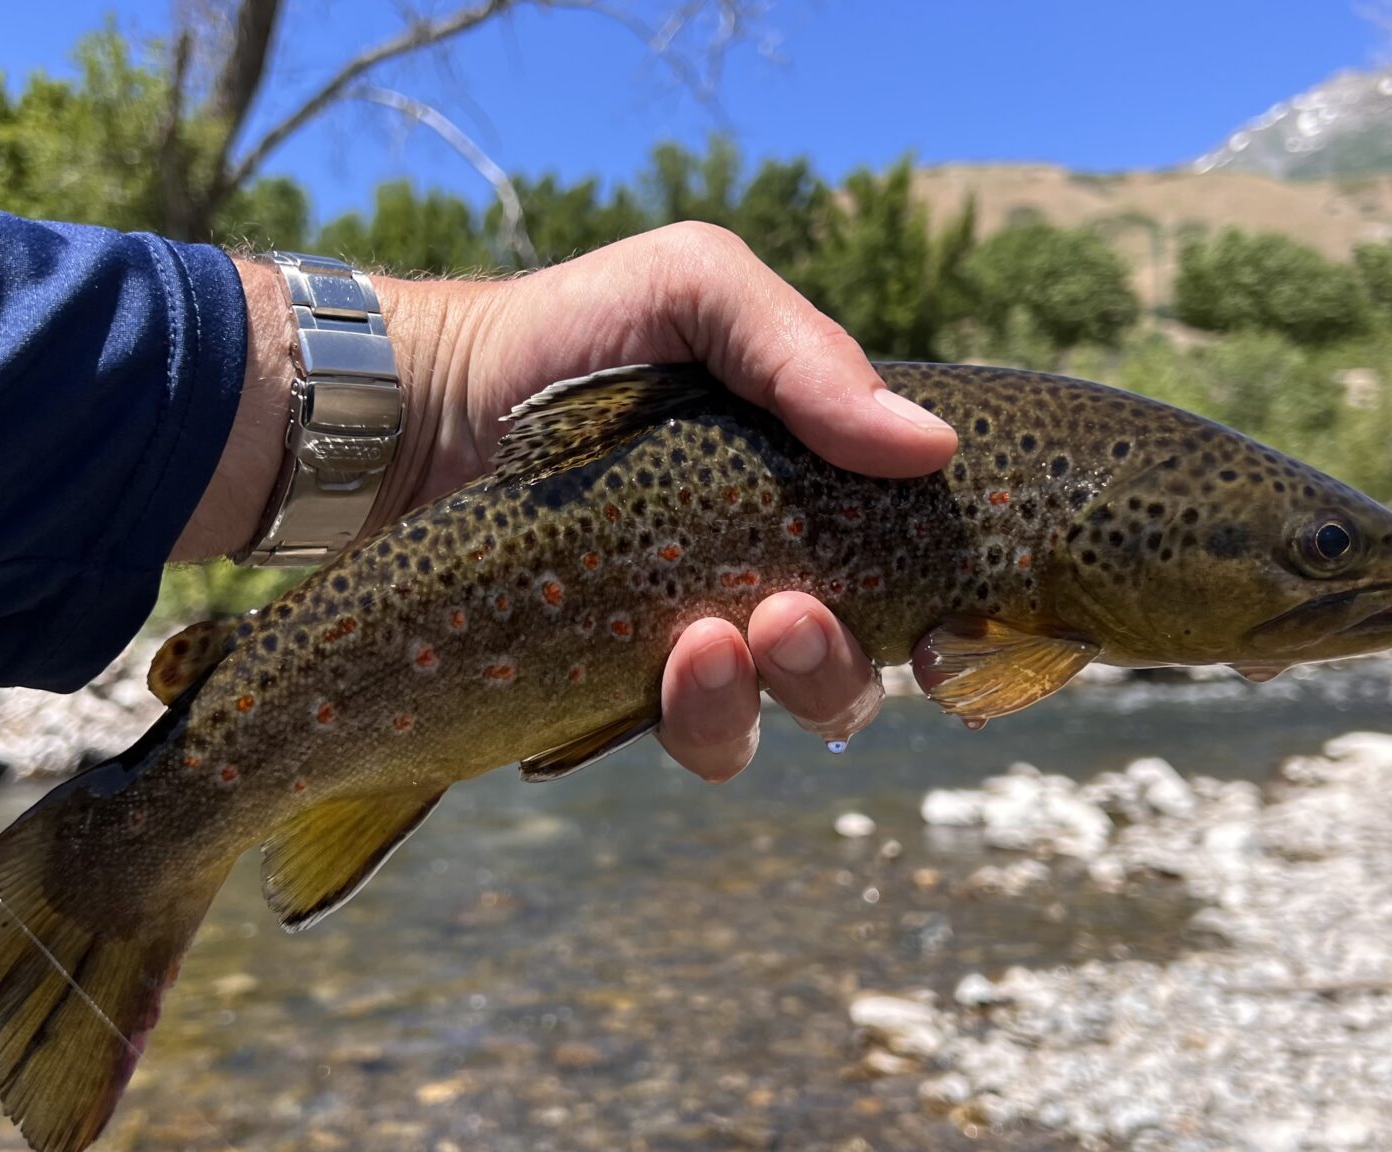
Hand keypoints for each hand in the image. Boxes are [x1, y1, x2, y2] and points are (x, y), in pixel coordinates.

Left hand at [375, 224, 958, 782]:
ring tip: (726, 637)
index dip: (967, 615)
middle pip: (873, 657)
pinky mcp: (631, 686)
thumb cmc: (570, 334)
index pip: (925, 560)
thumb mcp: (693, 289)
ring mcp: (707, 634)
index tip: (954, 636)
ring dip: (791, 687)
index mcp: (818, 481)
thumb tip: (931, 449)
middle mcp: (779, 566)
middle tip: (793, 613)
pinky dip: (709, 716)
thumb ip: (805, 352)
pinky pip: (705, 737)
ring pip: (798, 708)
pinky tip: (679, 662)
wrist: (425, 406)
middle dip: (851, 657)